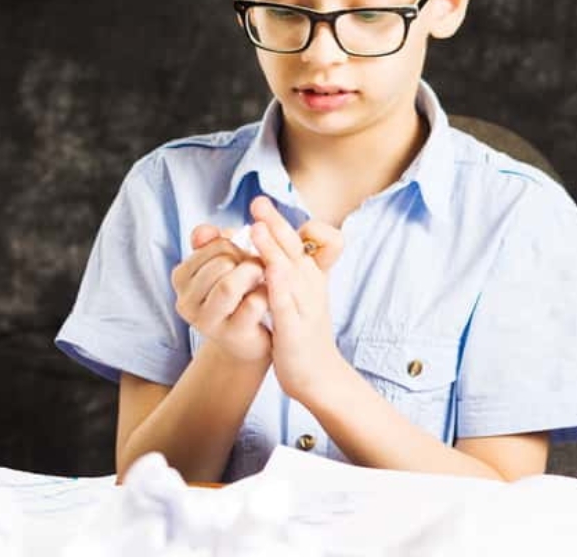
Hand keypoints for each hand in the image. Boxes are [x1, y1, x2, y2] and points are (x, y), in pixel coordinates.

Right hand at [170, 224, 271, 363]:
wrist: (248, 338)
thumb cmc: (238, 294)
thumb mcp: (224, 263)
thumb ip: (215, 242)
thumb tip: (206, 231)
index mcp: (181, 277)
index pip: (214, 246)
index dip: (238, 245)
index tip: (246, 254)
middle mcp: (186, 302)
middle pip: (220, 265)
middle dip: (247, 261)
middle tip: (259, 267)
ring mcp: (207, 321)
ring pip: (228, 286)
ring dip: (254, 275)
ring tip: (263, 277)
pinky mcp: (232, 334)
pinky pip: (252, 305)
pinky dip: (266, 294)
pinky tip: (270, 296)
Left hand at [247, 196, 345, 401]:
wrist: (318, 375)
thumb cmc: (303, 332)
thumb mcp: (298, 294)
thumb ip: (284, 267)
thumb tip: (265, 243)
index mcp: (310, 276)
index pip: (300, 241)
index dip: (280, 221)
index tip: (260, 204)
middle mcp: (310, 286)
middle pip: (294, 248)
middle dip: (276, 223)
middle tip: (258, 201)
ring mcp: (304, 306)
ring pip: (289, 272)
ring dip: (274, 249)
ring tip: (258, 228)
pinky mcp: (295, 329)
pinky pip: (286, 304)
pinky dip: (278, 286)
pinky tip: (268, 272)